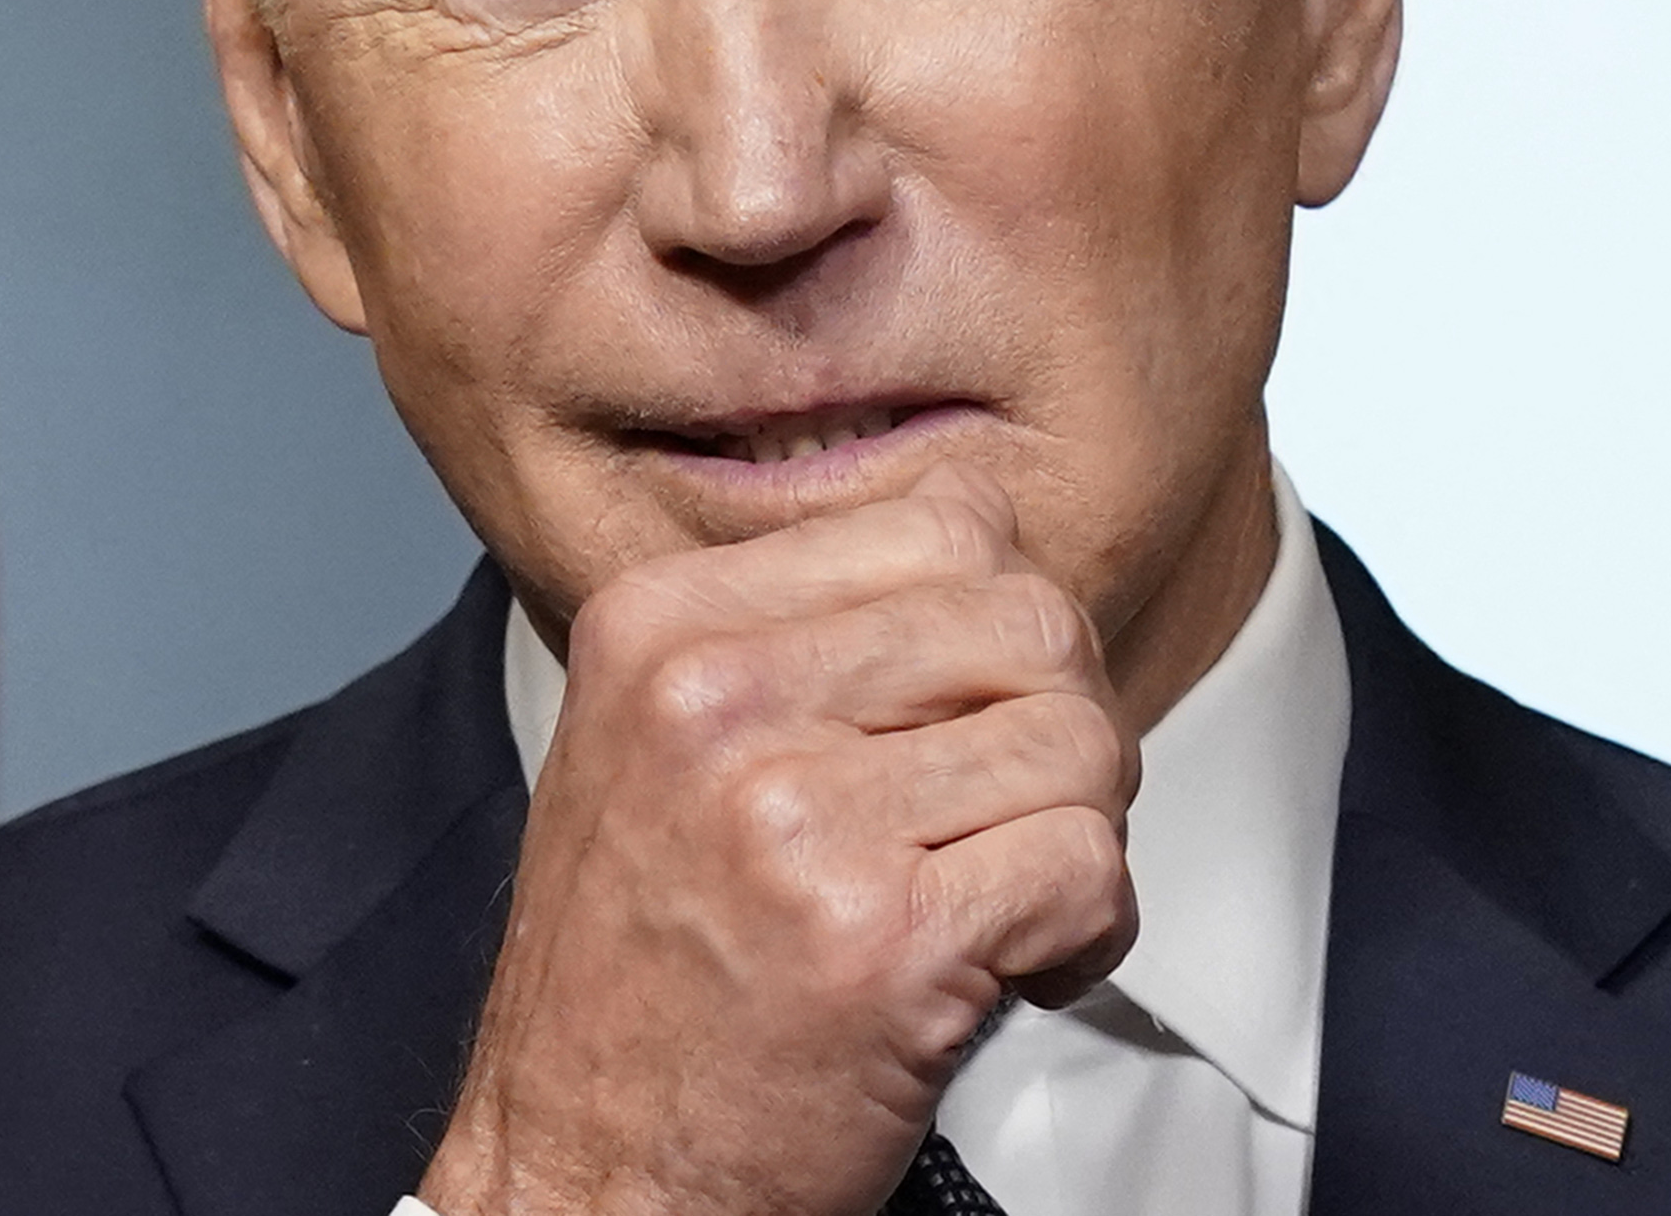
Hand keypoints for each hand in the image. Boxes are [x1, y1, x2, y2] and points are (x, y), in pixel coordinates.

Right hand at [418, 462, 1138, 1215]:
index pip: (945, 519)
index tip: (970, 710)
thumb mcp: (658, 743)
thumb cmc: (639, 975)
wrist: (582, 1176)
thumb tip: (986, 532)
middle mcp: (715, 698)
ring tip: (1001, 893)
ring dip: (1079, 831)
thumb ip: (799, 627)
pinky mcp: (881, 939)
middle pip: (1031, 619)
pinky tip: (1010, 968)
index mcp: (662, 624)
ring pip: (1081, 741)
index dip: (1001, 622)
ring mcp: (793, 815)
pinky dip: (1088, 931)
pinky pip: (1088, 868)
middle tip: (1010, 809)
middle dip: (1064, 720)